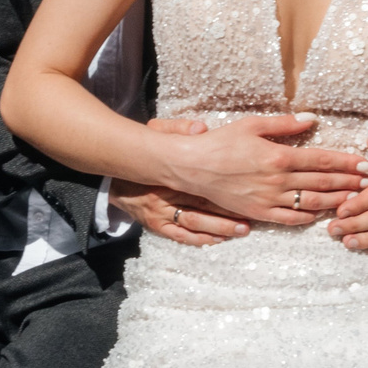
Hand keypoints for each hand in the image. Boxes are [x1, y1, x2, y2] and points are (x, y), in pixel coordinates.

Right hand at [116, 120, 248, 246]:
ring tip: (242, 230)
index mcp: (169, 172)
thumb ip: (177, 129)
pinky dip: (200, 239)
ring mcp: (160, 213)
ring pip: (194, 223)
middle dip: (228, 211)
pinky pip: (180, 236)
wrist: (115, 179)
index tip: (247, 188)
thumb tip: (201, 128)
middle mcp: (165, 195)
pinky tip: (218, 240)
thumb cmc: (144, 155)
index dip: (225, 186)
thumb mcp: (155, 133)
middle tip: (251, 215)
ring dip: (220, 228)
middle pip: (201, 204)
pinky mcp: (156, 226)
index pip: (200, 180)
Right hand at [155, 113, 367, 225]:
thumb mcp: (252, 125)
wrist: (192, 166)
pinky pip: (290, 218)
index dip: (345, 162)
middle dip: (349, 182)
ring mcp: (269, 200)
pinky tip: (322, 213)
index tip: (364, 163)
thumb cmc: (221, 141)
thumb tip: (312, 119)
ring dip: (336, 201)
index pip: (321, 160)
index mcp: (278, 156)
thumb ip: (285, 124)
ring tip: (355, 199)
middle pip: (322, 182)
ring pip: (311, 202)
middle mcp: (277, 180)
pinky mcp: (258, 213)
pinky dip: (309, 216)